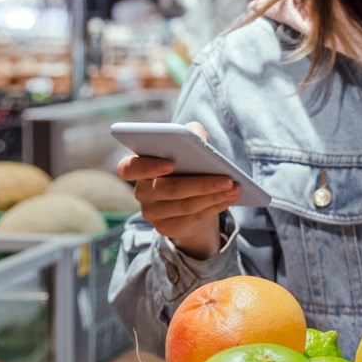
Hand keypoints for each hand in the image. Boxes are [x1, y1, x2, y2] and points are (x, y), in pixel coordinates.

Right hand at [117, 121, 240, 258]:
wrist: (190, 199)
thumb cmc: (186, 167)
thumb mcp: (188, 148)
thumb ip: (190, 134)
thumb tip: (199, 136)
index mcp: (138, 167)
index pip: (127, 168)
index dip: (147, 166)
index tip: (171, 163)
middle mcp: (141, 191)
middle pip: (169, 189)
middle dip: (201, 184)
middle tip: (228, 179)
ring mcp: (152, 213)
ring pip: (185, 205)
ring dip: (213, 196)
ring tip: (234, 188)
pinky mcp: (166, 228)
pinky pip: (192, 219)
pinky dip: (214, 207)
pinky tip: (228, 199)